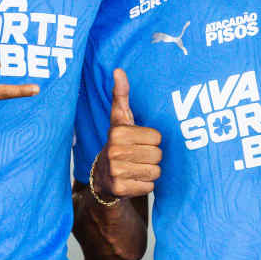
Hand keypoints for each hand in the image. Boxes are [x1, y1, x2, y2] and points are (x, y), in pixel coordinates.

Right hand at [93, 68, 162, 198]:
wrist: (102, 177)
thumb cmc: (119, 143)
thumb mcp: (120, 119)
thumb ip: (122, 95)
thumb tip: (118, 70)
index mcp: (118, 132)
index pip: (157, 137)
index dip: (152, 140)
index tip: (139, 141)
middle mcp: (114, 152)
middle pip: (158, 155)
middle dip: (153, 157)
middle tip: (138, 156)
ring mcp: (116, 172)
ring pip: (156, 172)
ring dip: (150, 171)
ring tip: (136, 167)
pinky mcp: (120, 189)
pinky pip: (150, 187)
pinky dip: (145, 185)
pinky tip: (133, 180)